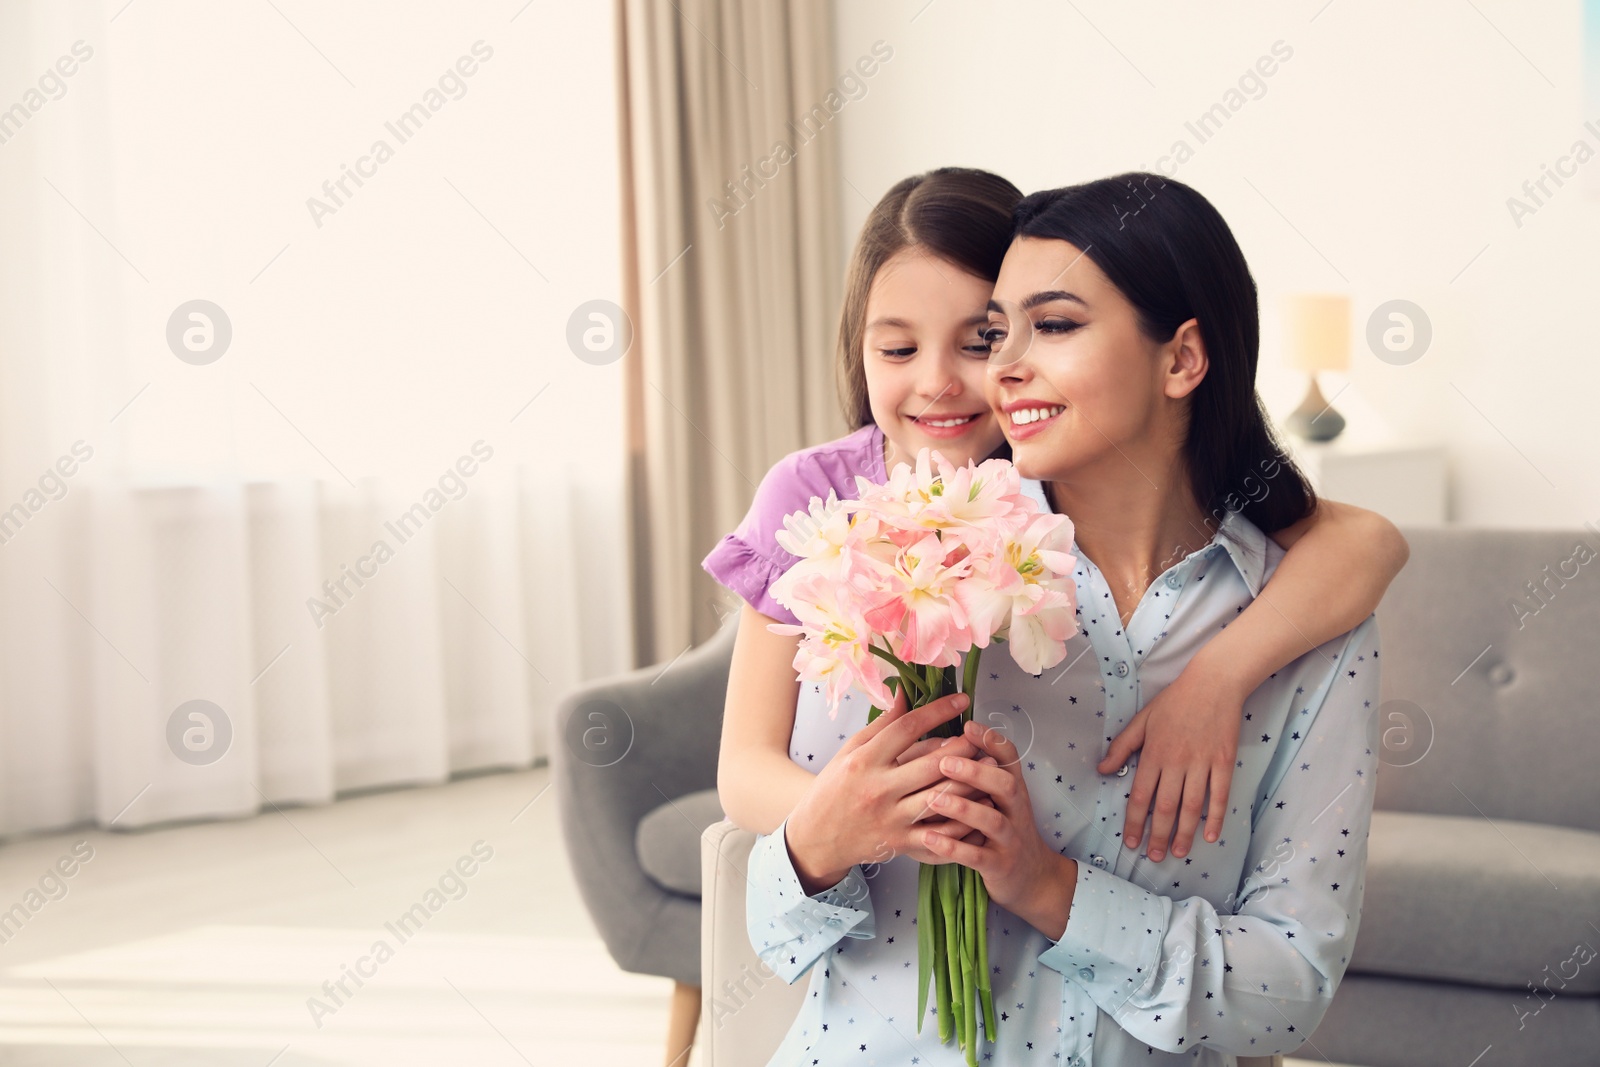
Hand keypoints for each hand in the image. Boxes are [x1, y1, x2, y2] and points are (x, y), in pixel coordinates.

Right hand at [784, 689, 996, 892]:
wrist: (816, 837)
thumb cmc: (834, 789)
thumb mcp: (850, 751)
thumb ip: (882, 724)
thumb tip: (904, 691)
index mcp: (865, 760)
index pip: (907, 728)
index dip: (938, 711)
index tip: (962, 700)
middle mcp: (879, 788)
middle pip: (931, 763)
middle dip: (963, 748)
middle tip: (982, 736)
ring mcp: (891, 818)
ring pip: (941, 798)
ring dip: (970, 783)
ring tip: (990, 768)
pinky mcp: (900, 844)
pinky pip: (939, 834)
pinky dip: (962, 822)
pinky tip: (979, 807)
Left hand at [915, 718, 1068, 934]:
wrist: (1031, 878)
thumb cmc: (1003, 830)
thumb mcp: (998, 800)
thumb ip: (979, 775)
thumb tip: (945, 742)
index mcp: (1013, 790)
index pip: (1010, 759)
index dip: (992, 741)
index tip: (967, 726)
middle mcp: (1016, 811)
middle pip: (1006, 785)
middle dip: (976, 772)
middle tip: (945, 761)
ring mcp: (1010, 839)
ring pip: (992, 821)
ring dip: (963, 808)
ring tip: (932, 799)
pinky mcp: (999, 866)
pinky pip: (977, 856)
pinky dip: (953, 846)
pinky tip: (928, 837)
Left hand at [1095, 658, 1243, 860]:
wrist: (1213, 683)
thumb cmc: (1175, 701)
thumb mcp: (1142, 720)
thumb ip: (1122, 746)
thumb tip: (1102, 770)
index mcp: (1154, 753)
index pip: (1140, 796)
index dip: (1135, 822)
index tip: (1131, 842)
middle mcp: (1177, 762)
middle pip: (1166, 807)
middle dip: (1159, 836)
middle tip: (1154, 857)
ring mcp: (1202, 763)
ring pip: (1192, 806)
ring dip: (1185, 833)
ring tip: (1179, 852)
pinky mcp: (1224, 763)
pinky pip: (1219, 796)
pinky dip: (1215, 817)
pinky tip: (1210, 836)